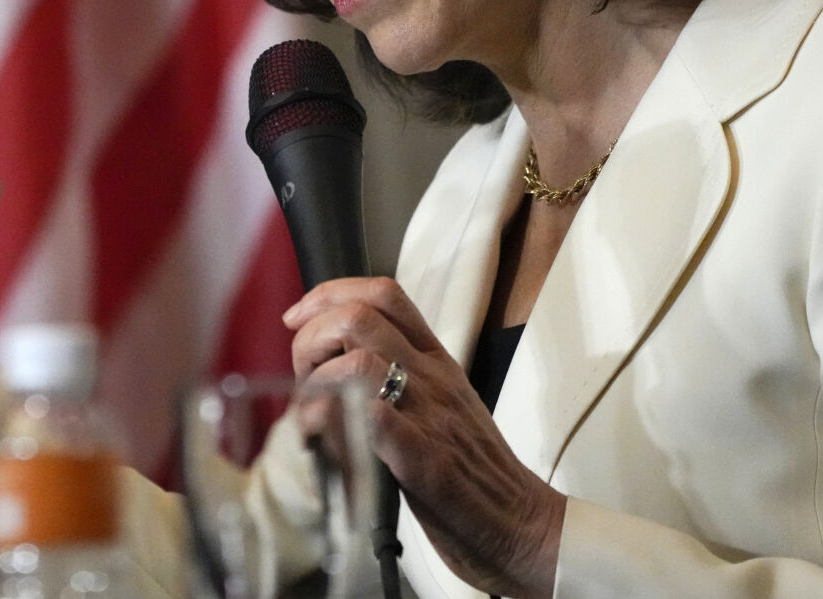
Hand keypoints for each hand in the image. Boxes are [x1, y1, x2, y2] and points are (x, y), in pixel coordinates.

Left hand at [284, 278, 565, 598]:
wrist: (525, 527)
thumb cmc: (476, 472)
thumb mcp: (438, 404)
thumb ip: (394, 375)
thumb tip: (329, 365)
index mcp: (435, 362)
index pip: (384, 295)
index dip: (330, 294)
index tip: (297, 318)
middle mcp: (432, 379)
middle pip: (359, 317)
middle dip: (312, 338)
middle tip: (304, 375)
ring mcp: (430, 417)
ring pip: (360, 361)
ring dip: (320, 380)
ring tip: (313, 412)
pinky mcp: (426, 463)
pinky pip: (377, 421)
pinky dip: (338, 420)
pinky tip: (325, 436)